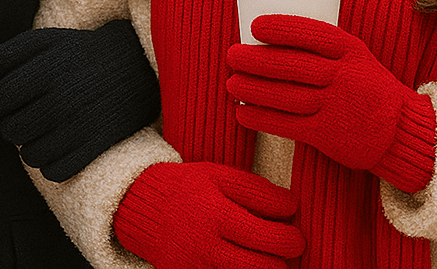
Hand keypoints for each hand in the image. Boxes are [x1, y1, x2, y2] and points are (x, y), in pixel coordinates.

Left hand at [0, 20, 159, 180]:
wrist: (137, 64)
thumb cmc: (83, 51)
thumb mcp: (48, 39)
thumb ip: (12, 50)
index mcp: (46, 70)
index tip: (10, 97)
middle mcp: (61, 99)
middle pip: (11, 130)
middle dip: (13, 123)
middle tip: (28, 113)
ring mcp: (79, 125)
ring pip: (29, 156)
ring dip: (30, 145)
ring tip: (43, 129)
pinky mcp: (96, 146)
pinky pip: (54, 171)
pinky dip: (50, 163)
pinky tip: (58, 144)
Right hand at [113, 161, 303, 267]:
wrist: (142, 208)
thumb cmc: (186, 188)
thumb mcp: (218, 175)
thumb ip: (255, 189)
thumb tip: (292, 205)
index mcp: (218, 216)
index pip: (270, 238)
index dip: (292, 238)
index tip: (294, 231)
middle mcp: (209, 248)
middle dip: (284, 259)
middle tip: (286, 246)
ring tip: (265, 255)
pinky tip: (244, 261)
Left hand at [226, 15, 434, 191]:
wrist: (402, 132)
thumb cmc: (367, 86)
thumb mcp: (356, 57)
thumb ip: (323, 48)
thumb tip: (271, 38)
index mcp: (351, 50)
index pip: (312, 34)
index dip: (281, 28)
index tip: (255, 26)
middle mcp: (345, 77)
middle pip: (293, 66)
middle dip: (257, 60)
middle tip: (232, 55)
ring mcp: (337, 107)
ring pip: (287, 96)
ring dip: (253, 89)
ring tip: (231, 82)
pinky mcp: (329, 135)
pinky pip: (289, 125)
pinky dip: (262, 118)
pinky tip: (242, 112)